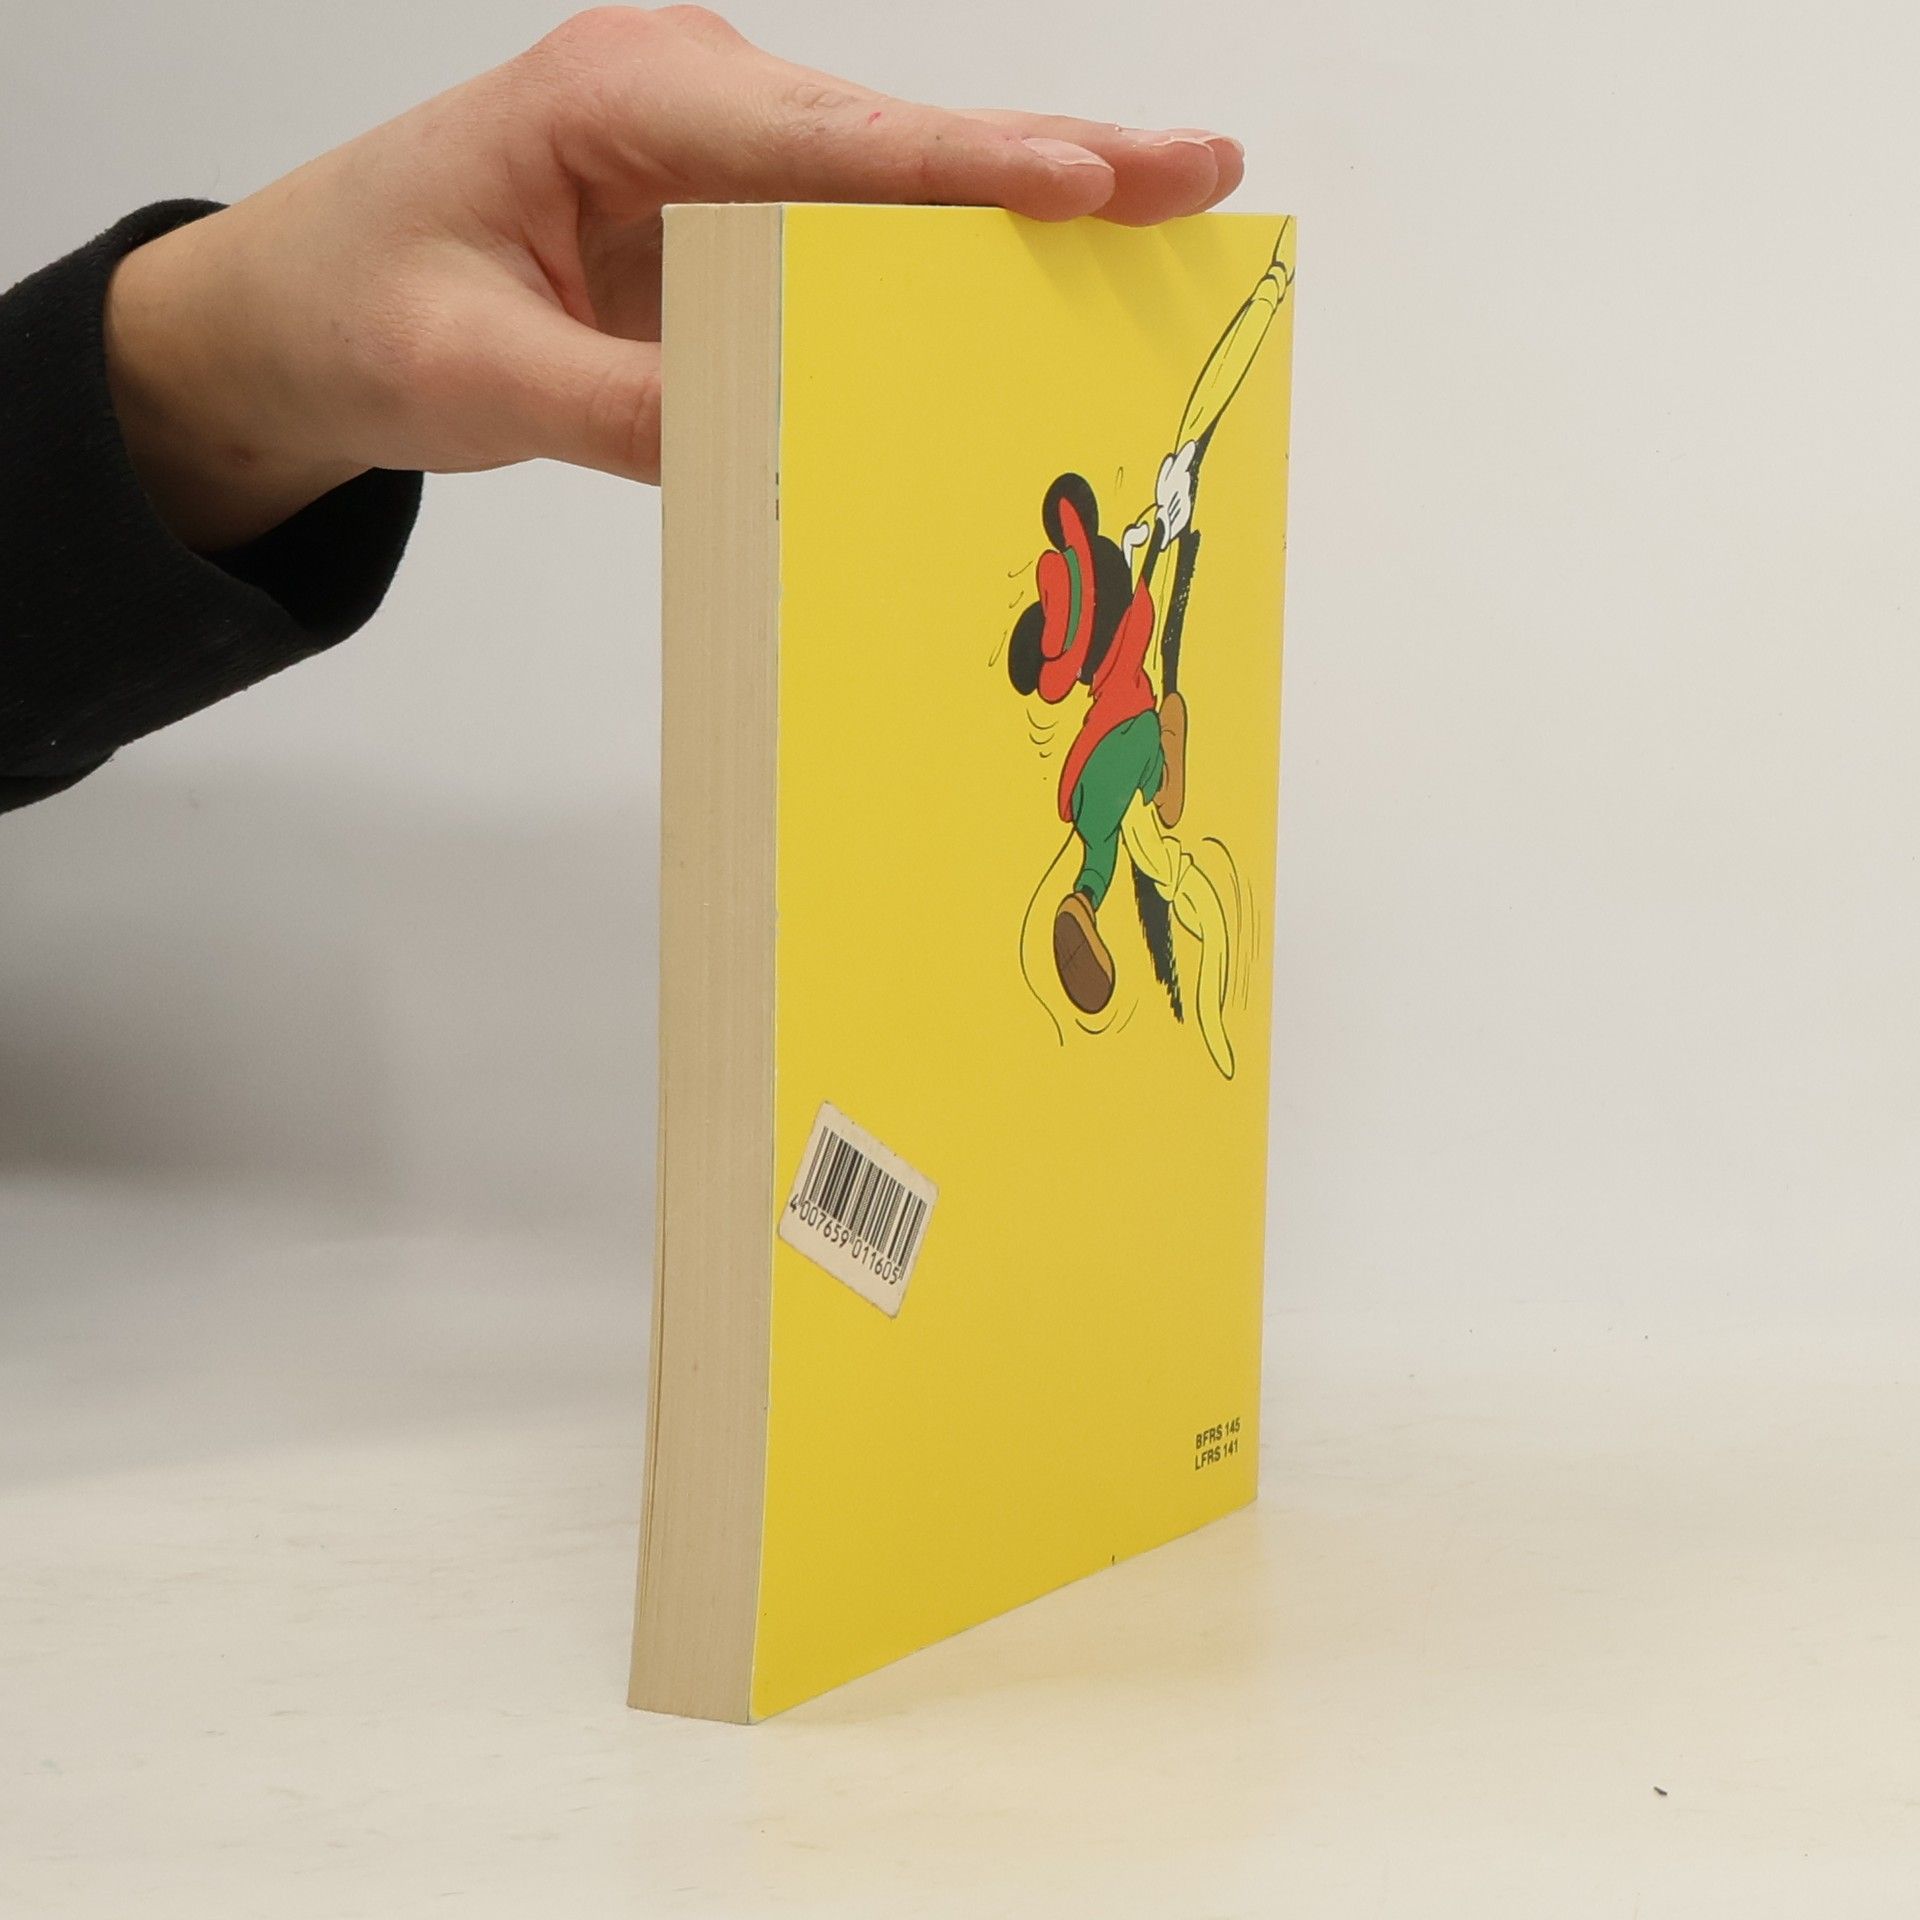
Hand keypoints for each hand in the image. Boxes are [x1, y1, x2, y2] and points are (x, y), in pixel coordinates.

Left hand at [102, 5, 1244, 550]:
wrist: (300, 312)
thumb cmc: (361, 308)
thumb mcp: (477, 374)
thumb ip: (622, 410)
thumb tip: (784, 454)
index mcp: (620, 98)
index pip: (822, 143)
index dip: (960, 171)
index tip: (1080, 184)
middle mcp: (692, 105)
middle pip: (896, 146)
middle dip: (1049, 165)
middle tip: (1200, 173)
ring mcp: (720, 160)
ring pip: (896, 189)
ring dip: (1023, 213)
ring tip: (1159, 218)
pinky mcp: (730, 223)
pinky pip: (856, 244)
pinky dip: (950, 269)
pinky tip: (1038, 285)